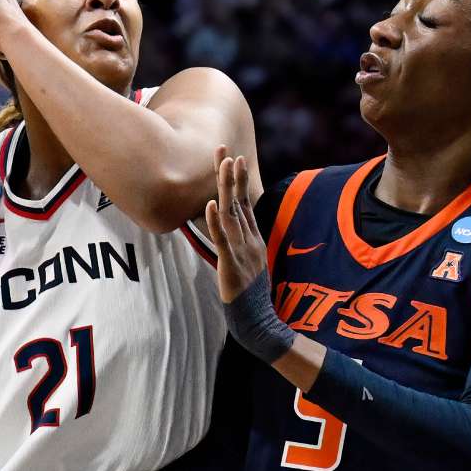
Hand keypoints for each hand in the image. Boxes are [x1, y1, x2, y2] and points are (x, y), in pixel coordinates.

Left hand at [206, 148, 266, 303]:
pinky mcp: (232, 264)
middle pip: (239, 201)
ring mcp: (242, 250)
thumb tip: (233, 233)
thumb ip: (243, 245)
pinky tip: (210, 204)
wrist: (261, 320)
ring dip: (227, 187)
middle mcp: (250, 240)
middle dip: (231, 174)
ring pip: (232, 213)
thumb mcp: (250, 263)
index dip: (237, 180)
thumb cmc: (253, 295)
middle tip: (226, 150)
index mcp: (253, 239)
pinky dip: (215, 221)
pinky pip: (223, 239)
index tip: (233, 157)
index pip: (244, 203)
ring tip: (224, 164)